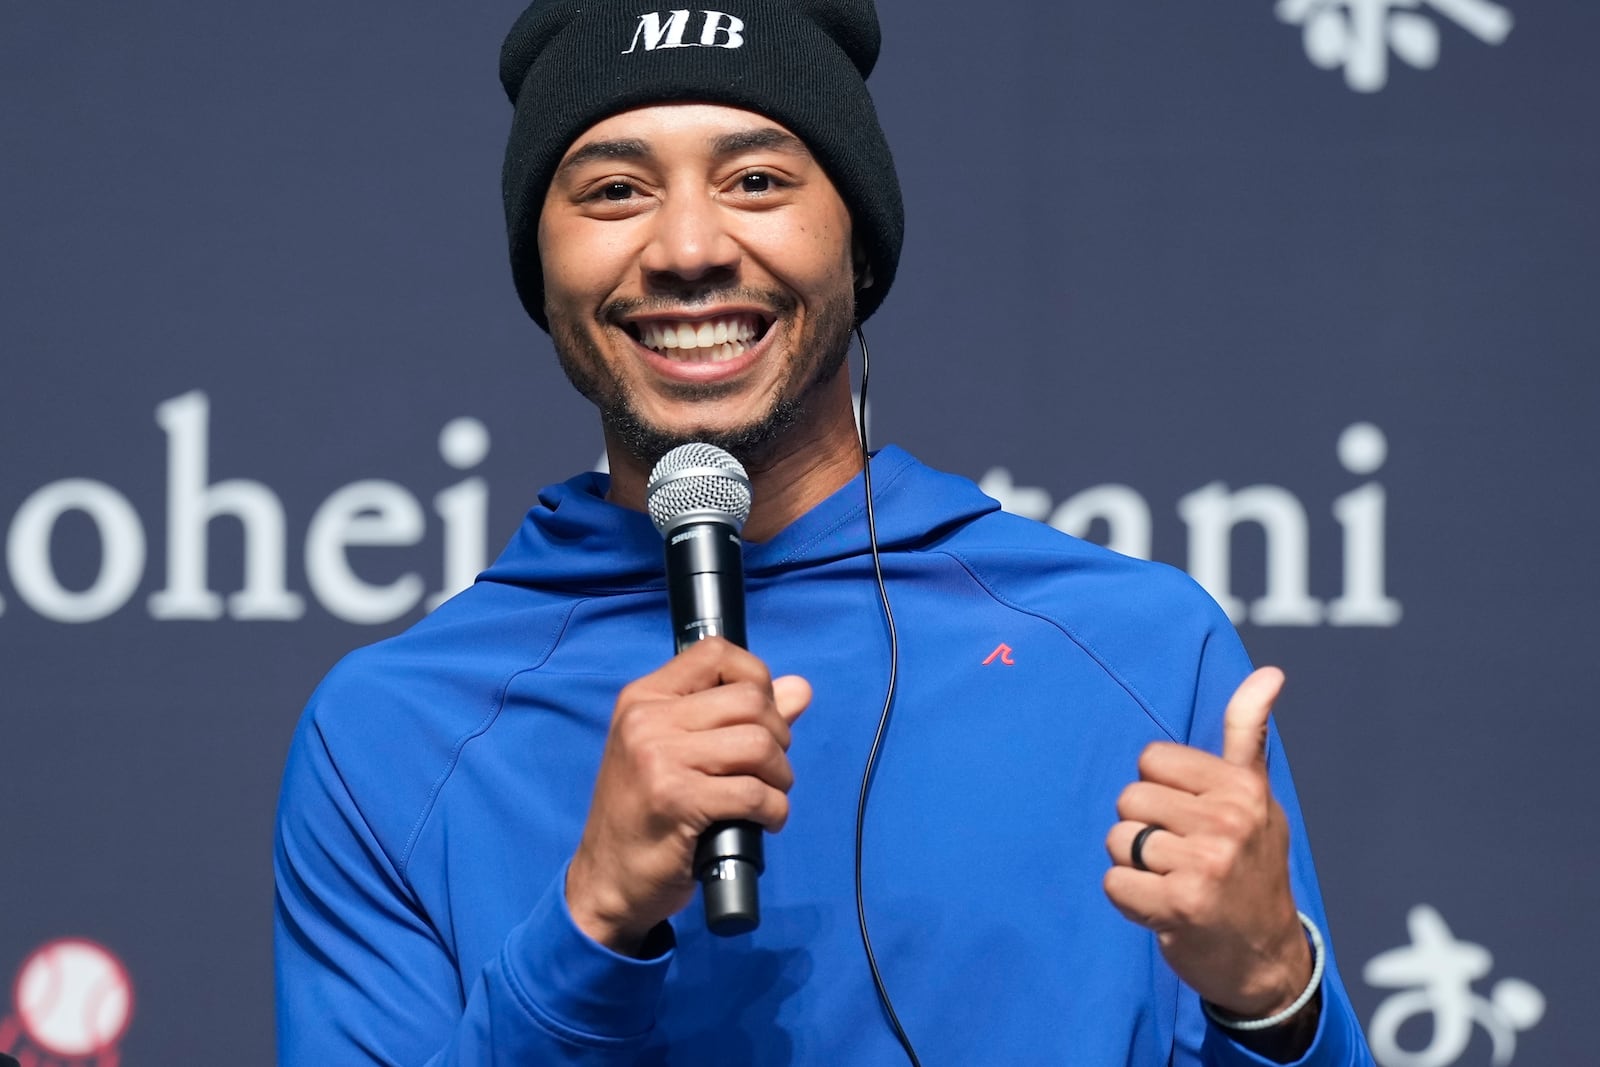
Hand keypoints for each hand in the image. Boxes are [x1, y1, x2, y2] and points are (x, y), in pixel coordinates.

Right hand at [566, 637, 810, 954]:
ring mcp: (659, 757)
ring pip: (759, 743)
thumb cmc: (646, 815)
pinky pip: (754, 792)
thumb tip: (801, 688)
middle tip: (767, 769)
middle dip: (778, 736)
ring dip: (780, 776)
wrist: (606, 879)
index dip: (757, 678)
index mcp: (644, 697)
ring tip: (768, 796)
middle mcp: (647, 718)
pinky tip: (764, 822)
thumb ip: (739, 717)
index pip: (716, 652)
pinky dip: (775, 810)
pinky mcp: (676, 800)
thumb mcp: (679, 753)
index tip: (761, 716)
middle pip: (750, 700)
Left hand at [1103, 667, 1310, 1018]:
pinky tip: (1161, 909)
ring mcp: (1206, 864)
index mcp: (1241, 788)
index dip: (1160, 791)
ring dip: (1134, 866)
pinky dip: (1128, 899)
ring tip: (1172, 882)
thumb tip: (1269, 673)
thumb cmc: (1252, 867)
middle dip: (1142, 829)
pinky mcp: (1180, 905)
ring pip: (1117, 838)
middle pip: (1128, 798)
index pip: (1151, 759)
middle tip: (1179, 857)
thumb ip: (1248, 734)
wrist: (1268, 959)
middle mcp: (1228, 822)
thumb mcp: (1257, 798)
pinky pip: (1113, 881)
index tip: (1190, 820)